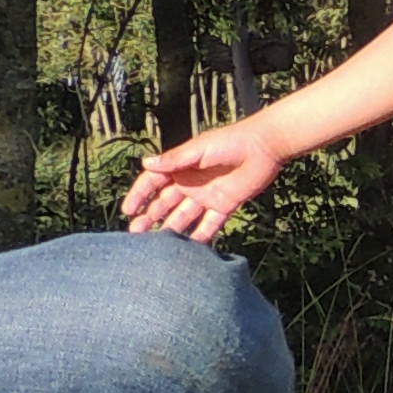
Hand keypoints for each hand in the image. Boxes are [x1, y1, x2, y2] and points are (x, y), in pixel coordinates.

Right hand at [123, 117, 282, 240]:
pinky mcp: (225, 206)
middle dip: (149, 217)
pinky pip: (210, 225)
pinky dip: (200, 237)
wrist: (265, 148)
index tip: (128, 211)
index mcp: (181, 167)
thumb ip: (175, 159)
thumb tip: (145, 162)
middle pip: (165, 203)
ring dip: (170, 229)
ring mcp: (206, 196)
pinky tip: (189, 251)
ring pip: (183, 216)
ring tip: (157, 247)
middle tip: (136, 234)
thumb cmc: (231, 142)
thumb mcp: (200, 149)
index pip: (153, 182)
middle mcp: (190, 183)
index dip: (139, 195)